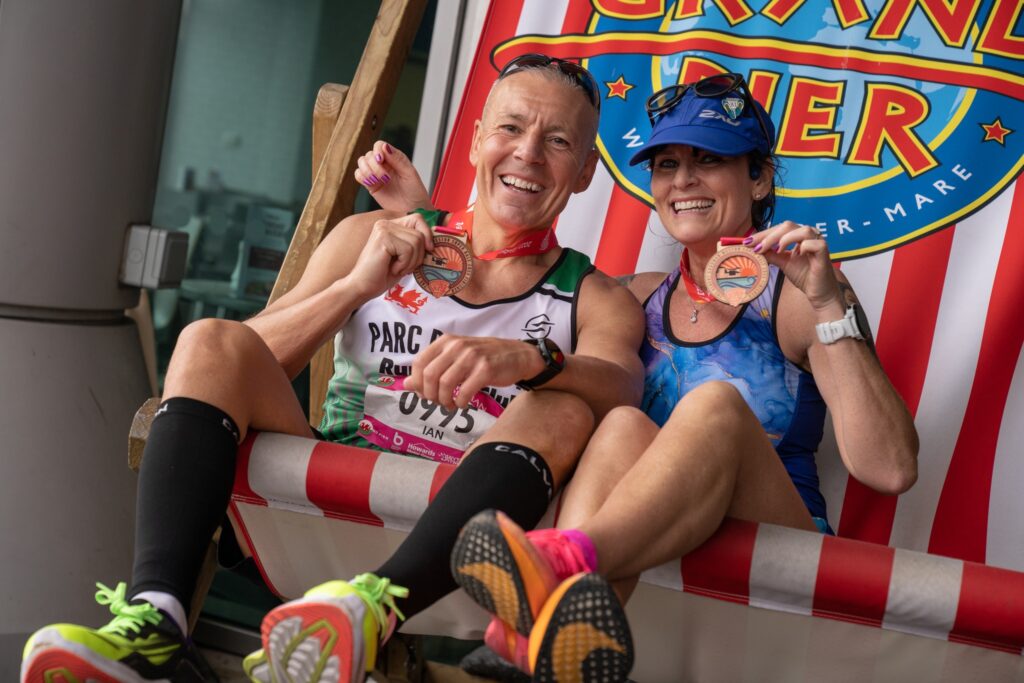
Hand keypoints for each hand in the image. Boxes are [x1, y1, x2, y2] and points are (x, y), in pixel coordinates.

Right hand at [346, 213, 433, 301]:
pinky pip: (408, 250)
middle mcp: (386, 223)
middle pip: (420, 233)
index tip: (429, 250)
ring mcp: (383, 229)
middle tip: (404, 266)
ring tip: (396, 268)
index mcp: (391, 225)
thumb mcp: (404, 257)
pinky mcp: (383, 238)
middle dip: (418, 255)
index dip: (427, 234)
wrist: (362, 287)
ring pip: (416, 242)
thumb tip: (436, 240)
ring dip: (410, 261)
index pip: (418, 218)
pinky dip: (404, 264)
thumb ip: (416, 245)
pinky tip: (391, 268)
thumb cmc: (382, 274)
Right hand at [355, 141, 432, 211]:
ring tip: (379, 181)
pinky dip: (362, 177)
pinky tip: (372, 184)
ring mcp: (376, 174)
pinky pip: (358, 175)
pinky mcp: (370, 185)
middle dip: (374, 165)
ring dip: (367, 171)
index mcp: (394, 158)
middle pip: (369, 155)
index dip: (377, 151)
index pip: (379, 145)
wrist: (412, 210)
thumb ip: (398, 159)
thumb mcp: (410, 174)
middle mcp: (384, 164)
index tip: (381, 160)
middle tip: (385, 178)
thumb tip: (384, 146)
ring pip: (361, 163)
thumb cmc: (415, 192)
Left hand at [405, 336, 544, 409]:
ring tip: (450, 405)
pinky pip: (464, 391)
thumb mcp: (456, 358)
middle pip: (429, 375)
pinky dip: (460, 402)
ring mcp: (471, 356)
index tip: (425, 394)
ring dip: (444, 401)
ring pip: (445, 384)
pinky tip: (463, 404)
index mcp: (446, 341)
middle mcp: (457, 346)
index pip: (419, 363)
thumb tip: (405, 385)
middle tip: (438, 402)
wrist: (518, 355)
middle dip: (430, 395)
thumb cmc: (485, 358)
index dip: (417, 383)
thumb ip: (432, 369)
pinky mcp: (485, 369)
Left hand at [749, 221, 841, 311]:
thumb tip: (753, 248)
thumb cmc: (803, 275)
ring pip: (802, 230)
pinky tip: (796, 255)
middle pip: (788, 225)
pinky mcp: (825, 252)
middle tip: (756, 247)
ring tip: (776, 251)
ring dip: (785, 239)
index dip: (763, 234)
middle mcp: (808, 235)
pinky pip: (814, 243)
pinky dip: (803, 247)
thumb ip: (770, 254)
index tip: (747, 242)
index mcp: (798, 235)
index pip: (778, 228)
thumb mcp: (782, 263)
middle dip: (769, 236)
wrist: (818, 292)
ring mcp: (818, 242)